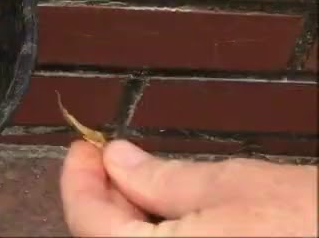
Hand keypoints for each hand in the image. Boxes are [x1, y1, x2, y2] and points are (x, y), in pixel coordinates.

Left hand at [60, 139, 318, 236]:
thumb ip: (160, 179)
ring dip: (134, 224)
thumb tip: (117, 162)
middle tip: (112, 160)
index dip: (78, 179)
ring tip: (147, 183)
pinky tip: (178, 218)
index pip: (88, 222)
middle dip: (107, 200)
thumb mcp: (233, 186)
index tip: (83, 148)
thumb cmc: (313, 221)